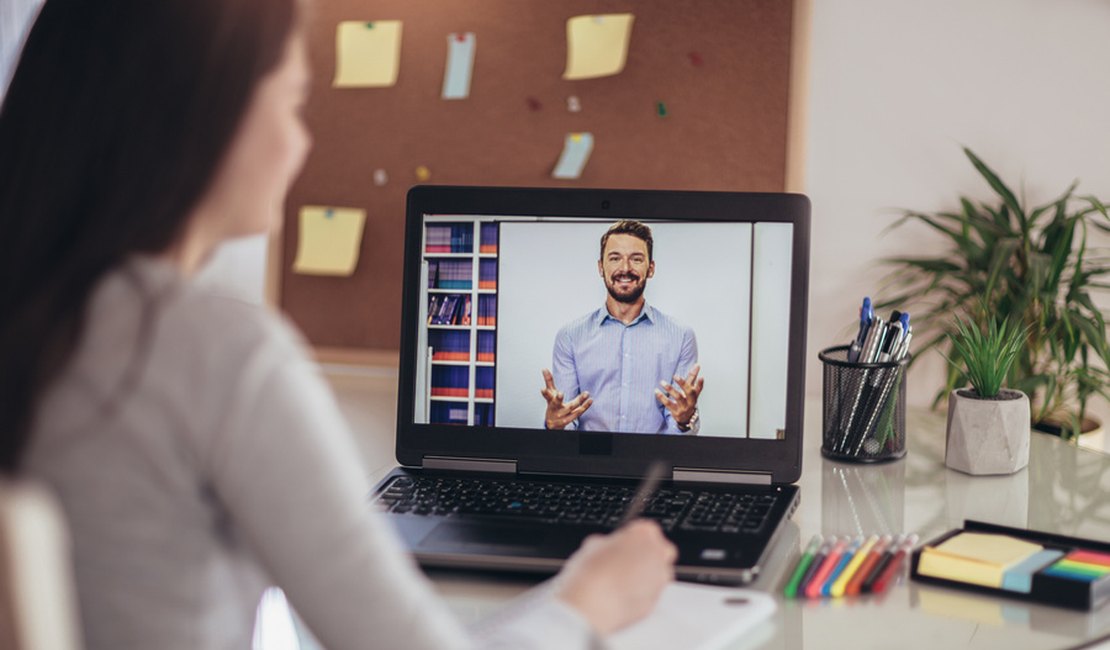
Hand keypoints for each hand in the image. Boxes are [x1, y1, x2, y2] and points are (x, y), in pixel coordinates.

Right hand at [541, 369, 591, 428]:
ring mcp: (562, 415)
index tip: (542, 389)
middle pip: (556, 403)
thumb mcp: (550, 393)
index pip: (547, 396)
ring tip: (586, 394)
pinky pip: (578, 413)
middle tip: (560, 394)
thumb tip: (544, 369)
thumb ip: (548, 381)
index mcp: (550, 401)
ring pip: (570, 407)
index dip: (545, 393)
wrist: (553, 424)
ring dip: (578, 401)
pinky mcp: (569, 419)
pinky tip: (590, 400)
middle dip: (558, 399)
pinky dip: (584, 407)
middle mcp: (555, 409)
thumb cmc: (553, 406)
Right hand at [554, 520, 676, 634]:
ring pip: (656, 574)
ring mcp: (660, 579)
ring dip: (643, 576)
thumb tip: (606, 548)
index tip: (620, 544)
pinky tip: (619, 596)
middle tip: (622, 562)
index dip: (631, 538)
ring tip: (618, 582)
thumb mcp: (592, 546)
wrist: (595, 605)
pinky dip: (639, 594)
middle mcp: (658, 554)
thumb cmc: (592, 573)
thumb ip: (607, 543)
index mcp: (644, 534)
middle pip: (658, 551)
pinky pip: (649, 593)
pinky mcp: (656, 601)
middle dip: (644, 555)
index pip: (646, 530)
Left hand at [654, 364, 703, 427]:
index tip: (701, 377)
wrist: (685, 417)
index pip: (698, 388)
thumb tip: (697, 365)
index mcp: (694, 395)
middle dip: (682, 384)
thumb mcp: (690, 390)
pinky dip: (662, 397)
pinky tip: (656, 391)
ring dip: (670, 389)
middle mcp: (690, 401)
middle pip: (689, 392)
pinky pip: (668, 404)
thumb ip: (692, 377)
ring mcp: (684, 407)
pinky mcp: (676, 411)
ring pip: (678, 397)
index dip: (700, 383)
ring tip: (662, 382)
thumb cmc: (687, 400)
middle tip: (675, 376)